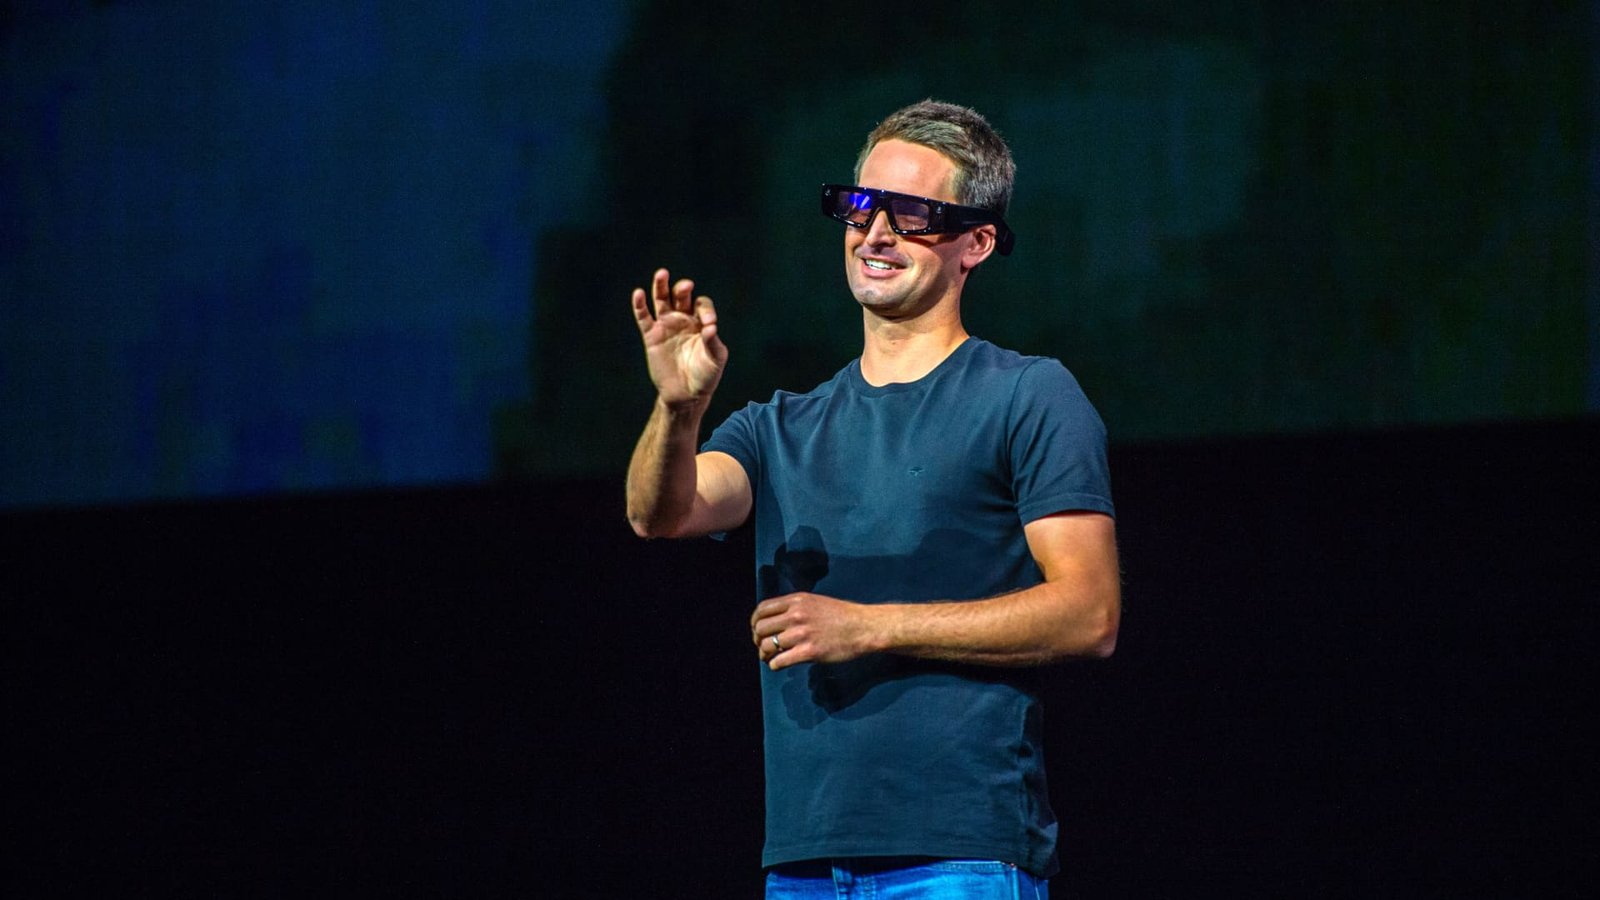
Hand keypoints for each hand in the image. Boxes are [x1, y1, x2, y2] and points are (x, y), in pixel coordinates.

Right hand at [630, 268, 727, 407]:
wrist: (686, 395)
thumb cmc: (705, 376)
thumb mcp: (716, 359)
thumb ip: (713, 342)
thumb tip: (711, 326)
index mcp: (701, 322)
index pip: (702, 304)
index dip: (706, 310)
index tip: (709, 324)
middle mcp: (683, 319)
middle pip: (681, 295)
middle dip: (683, 288)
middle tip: (686, 287)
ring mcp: (666, 326)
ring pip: (661, 300)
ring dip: (661, 286)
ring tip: (662, 273)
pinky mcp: (651, 336)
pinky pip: (644, 317)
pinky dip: (639, 305)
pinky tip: (638, 293)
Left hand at [751, 592, 881, 670]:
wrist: (864, 627)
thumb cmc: (842, 616)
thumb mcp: (815, 602)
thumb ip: (795, 608)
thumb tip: (776, 620)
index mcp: (797, 600)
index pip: (762, 609)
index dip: (755, 622)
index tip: (757, 631)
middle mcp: (796, 615)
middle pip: (761, 628)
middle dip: (757, 640)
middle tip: (762, 647)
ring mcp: (802, 634)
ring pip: (767, 646)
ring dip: (765, 654)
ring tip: (769, 658)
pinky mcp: (809, 652)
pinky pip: (779, 661)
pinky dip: (774, 665)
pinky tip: (779, 665)